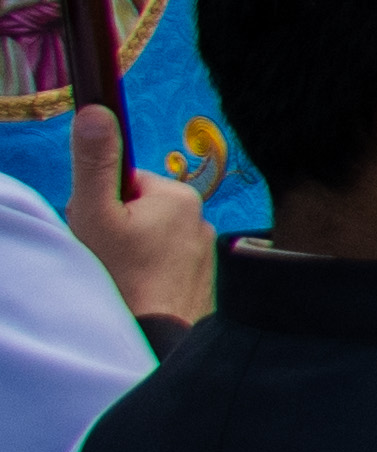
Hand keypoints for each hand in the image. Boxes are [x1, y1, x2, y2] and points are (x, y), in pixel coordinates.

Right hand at [64, 111, 205, 324]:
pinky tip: (140, 292)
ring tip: (123, 278)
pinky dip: (149, 275)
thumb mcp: (94, 213)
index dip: (103, 204)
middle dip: (118, 230)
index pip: (127, 184)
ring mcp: (206, 252)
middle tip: (108, 258)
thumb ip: (94, 162)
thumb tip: (96, 110)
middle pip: (140, 212)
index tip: (101, 231)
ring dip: (132, 254)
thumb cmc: (119, 277)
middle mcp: (202, 219)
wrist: (151, 341)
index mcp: (180, 196)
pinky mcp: (204, 280)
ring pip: (152, 241)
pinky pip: (166, 266)